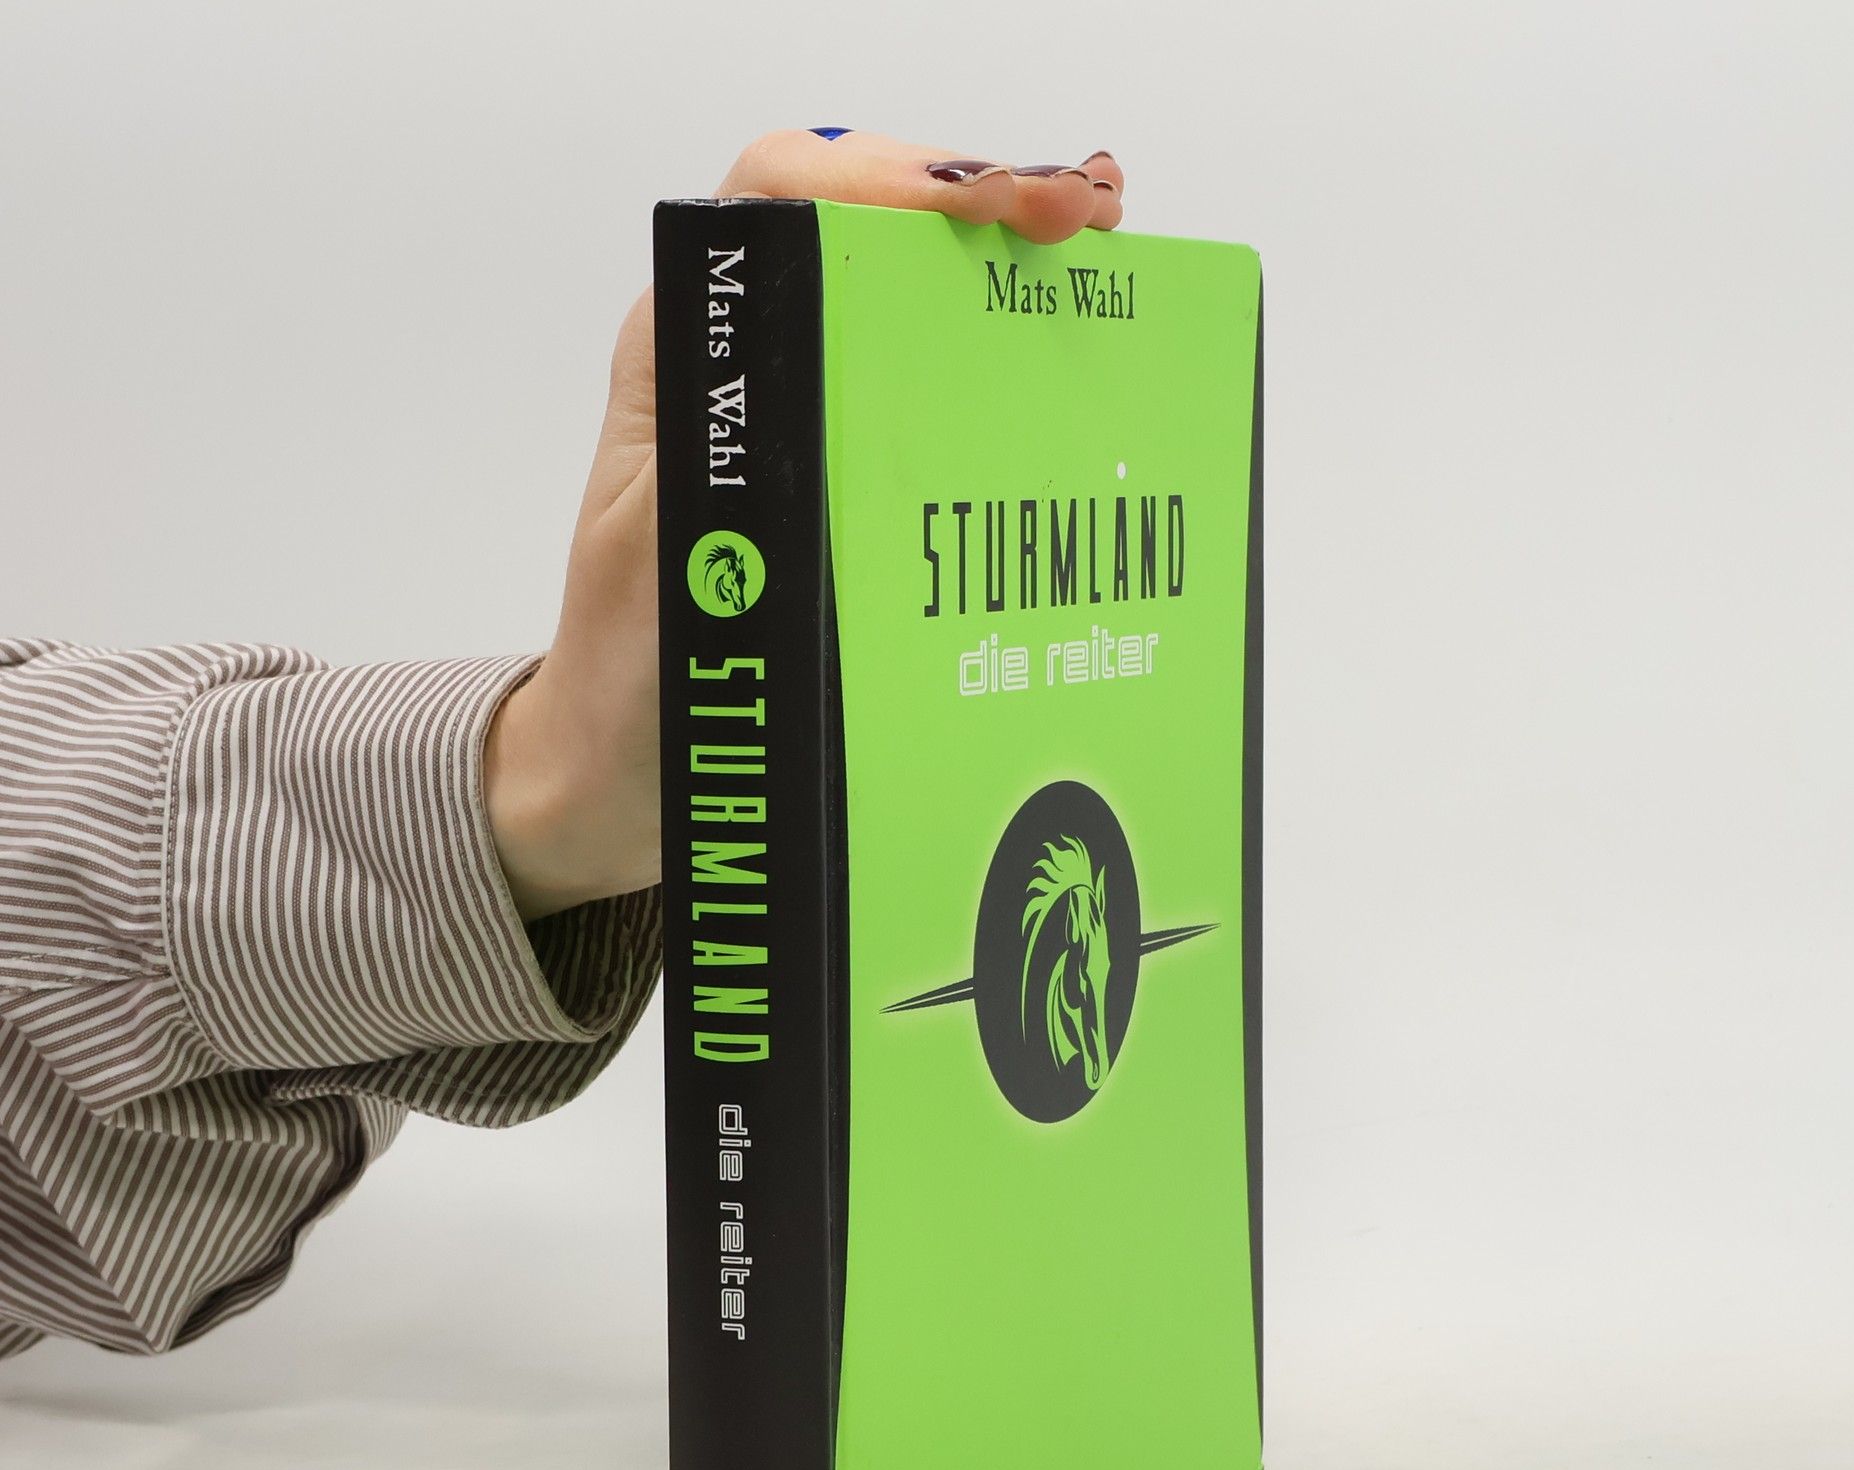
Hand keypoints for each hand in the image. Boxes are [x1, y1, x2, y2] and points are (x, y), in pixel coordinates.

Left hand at [482, 129, 1126, 920]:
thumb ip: (715, 466)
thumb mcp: (661, 570)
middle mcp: (744, 367)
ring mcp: (796, 417)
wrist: (619, 772)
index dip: (892, 175)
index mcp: (687, 363)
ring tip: (1096, 264)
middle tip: (1085, 223)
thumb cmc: (627, 681)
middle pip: (863, 221)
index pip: (781, 200)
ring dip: (1000, 268)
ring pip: (902, 293)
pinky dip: (997, 355)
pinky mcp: (834, 475)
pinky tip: (1060, 364)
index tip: (997, 209)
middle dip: (980, 198)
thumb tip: (800, 366)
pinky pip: (920, 383)